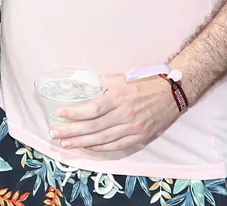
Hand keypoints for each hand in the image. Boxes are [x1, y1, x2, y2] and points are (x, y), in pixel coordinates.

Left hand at [49, 74, 180, 152]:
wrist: (171, 94)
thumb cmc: (143, 83)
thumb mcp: (120, 78)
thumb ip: (100, 84)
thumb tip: (80, 87)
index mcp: (118, 96)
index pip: (92, 108)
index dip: (75, 113)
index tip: (60, 114)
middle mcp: (124, 114)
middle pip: (93, 126)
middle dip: (71, 131)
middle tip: (55, 133)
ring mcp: (132, 128)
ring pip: (102, 139)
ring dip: (81, 143)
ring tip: (66, 143)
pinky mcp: (139, 137)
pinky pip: (115, 146)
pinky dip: (100, 148)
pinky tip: (87, 147)